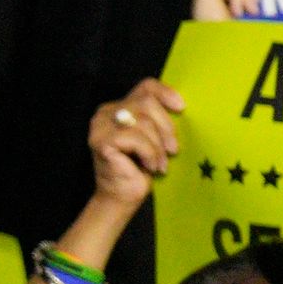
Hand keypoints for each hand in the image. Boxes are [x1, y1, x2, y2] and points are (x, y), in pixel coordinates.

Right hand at [89, 81, 183, 207]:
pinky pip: (136, 138)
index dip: (165, 93)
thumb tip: (181, 108)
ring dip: (158, 146)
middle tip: (173, 149)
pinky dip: (149, 154)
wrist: (123, 197)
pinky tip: (150, 167)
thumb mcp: (155, 138)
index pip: (145, 86)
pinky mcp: (102, 140)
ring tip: (160, 163)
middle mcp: (106, 112)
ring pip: (144, 122)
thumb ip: (159, 120)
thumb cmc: (141, 168)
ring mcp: (101, 125)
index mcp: (120, 106)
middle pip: (147, 103)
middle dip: (166, 127)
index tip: (182, 108)